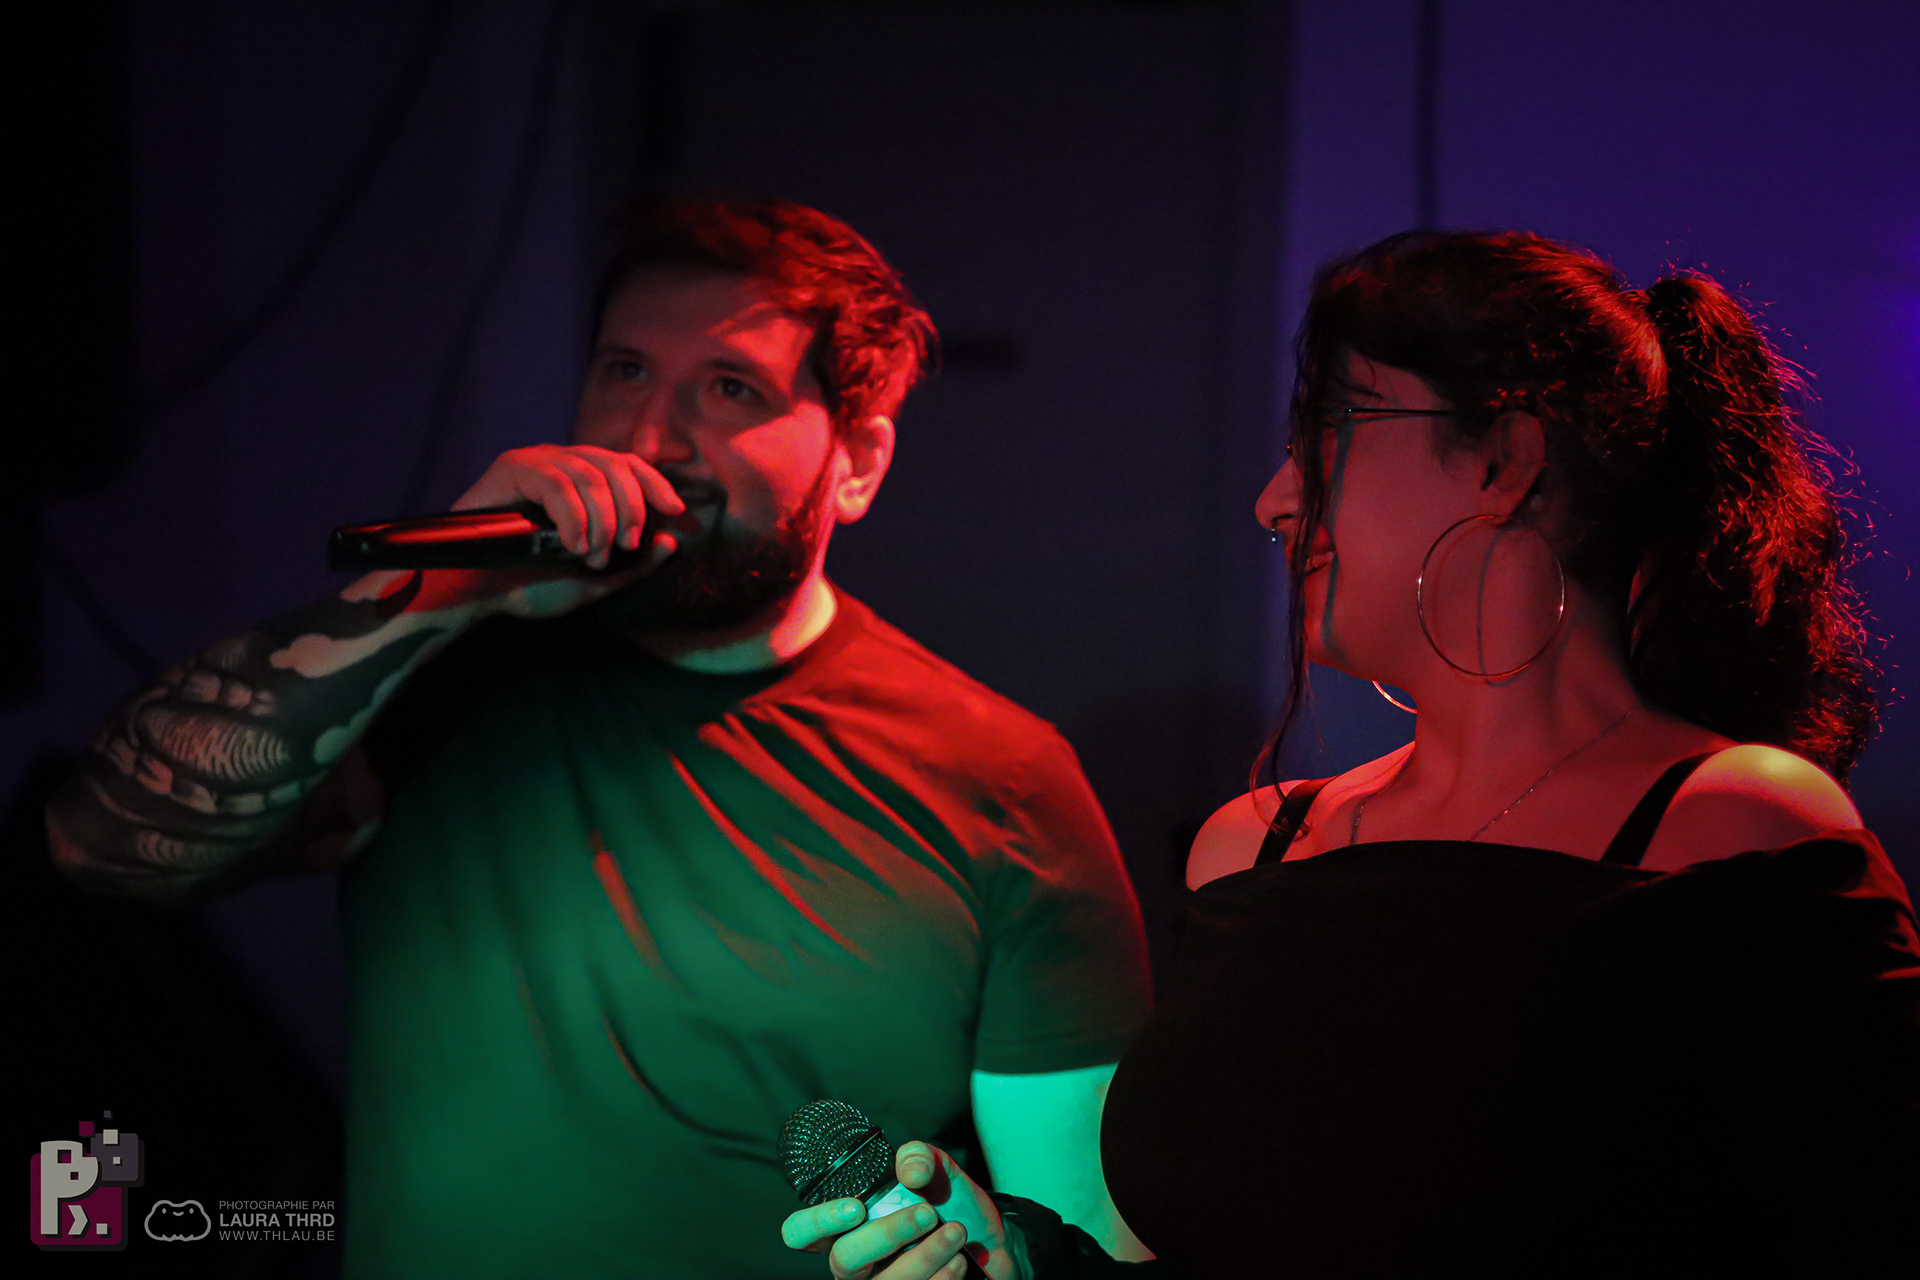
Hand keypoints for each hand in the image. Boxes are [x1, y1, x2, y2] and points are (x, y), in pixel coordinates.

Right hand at [392, 444, 691, 619]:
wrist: (478, 594)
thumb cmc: (530, 586)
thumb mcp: (596, 580)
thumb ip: (635, 565)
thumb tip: (670, 541)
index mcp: (580, 481)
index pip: (628, 465)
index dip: (655, 483)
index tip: (676, 511)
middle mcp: (560, 462)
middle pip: (615, 464)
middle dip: (631, 507)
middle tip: (627, 545)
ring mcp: (535, 461)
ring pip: (589, 474)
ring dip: (601, 519)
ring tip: (592, 555)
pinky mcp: (512, 468)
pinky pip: (556, 483)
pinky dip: (572, 517)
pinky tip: (572, 546)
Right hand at [781, 1142, 1018, 1279]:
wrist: (992, 1244)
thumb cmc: (951, 1206)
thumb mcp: (938, 1171)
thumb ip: (919, 1157)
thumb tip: (910, 1171)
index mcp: (848, 1225)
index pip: (801, 1233)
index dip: (817, 1222)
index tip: (856, 1207)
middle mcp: (856, 1262)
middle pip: (844, 1259)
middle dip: (888, 1233)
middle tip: (929, 1213)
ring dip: (926, 1255)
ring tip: (957, 1233)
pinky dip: (941, 1278)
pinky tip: (958, 1260)